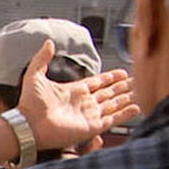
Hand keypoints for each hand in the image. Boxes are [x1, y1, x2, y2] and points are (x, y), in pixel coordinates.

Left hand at [16, 40, 139, 150]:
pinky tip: (137, 108)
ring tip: (140, 92)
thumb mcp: (35, 75)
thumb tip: (48, 41)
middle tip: (136, 81)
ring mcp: (88, 115)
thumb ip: (42, 58)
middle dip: (122, 88)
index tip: (122, 73)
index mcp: (73, 91)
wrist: (29, 124)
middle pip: (108, 93)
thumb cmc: (30, 103)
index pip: (97, 82)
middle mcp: (83, 103)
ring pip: (113, 105)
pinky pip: (112, 119)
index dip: (110, 78)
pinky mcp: (92, 127)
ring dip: (126, 99)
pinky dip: (125, 114)